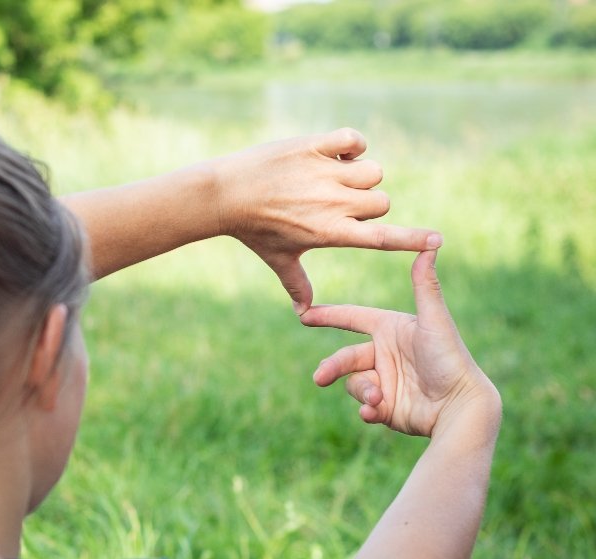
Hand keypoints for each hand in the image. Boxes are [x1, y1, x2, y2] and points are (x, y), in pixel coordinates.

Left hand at [208, 128, 440, 313]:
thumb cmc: (252, 230)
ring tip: (332, 178)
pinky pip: (354, 140)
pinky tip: (334, 153)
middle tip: (337, 204)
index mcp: (330, 233)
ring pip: (372, 170)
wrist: (225, 194)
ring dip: (360, 174)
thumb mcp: (277, 259)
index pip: (381, 239)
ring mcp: (324, 173)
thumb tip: (305, 314)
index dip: (412, 240)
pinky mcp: (314, 147)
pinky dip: (351, 144)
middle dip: (367, 203)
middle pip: (381, 201)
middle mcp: (333, 204)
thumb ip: (297, 284)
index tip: (437, 241)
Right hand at [300, 251, 493, 436]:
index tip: (303, 314)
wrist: (460, 407)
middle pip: (345, 357)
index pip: (353, 318)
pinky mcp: (386, 407)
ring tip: (376, 400)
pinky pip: (364, 406)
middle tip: (320, 378)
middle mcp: (385, 354)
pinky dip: (367, 410)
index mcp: (391, 330)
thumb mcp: (434, 321)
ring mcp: (384, 381)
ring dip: (362, 392)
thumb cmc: (450, 359)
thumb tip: (431, 243)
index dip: (328, 315)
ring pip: (354, 383)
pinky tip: (375, 413)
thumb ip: (425, 285)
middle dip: (331, 367)